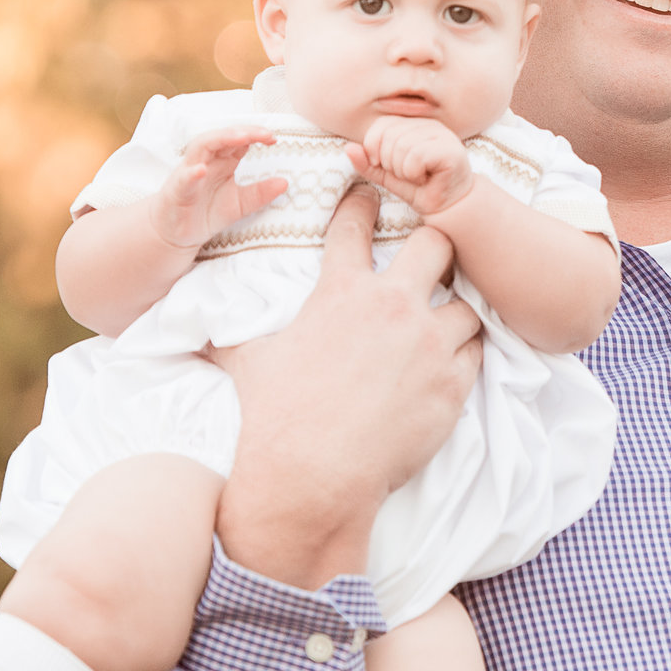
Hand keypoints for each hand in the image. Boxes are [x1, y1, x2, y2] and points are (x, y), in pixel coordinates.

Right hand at [149, 127, 283, 249]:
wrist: (176, 234)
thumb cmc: (206, 212)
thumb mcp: (240, 204)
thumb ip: (260, 193)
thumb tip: (285, 182)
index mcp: (222, 161)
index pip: (239, 141)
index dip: (256, 135)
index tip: (274, 138)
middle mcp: (206, 161)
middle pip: (222, 137)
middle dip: (243, 132)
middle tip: (264, 133)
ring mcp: (189, 173)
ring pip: (201, 147)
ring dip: (220, 139)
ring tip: (241, 137)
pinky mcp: (177, 191)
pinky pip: (183, 179)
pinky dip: (191, 173)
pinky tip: (201, 170)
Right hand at [206, 186, 483, 587]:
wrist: (311, 476)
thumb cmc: (274, 417)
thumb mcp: (249, 364)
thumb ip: (231, 337)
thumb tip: (194, 334)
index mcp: (342, 292)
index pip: (355, 227)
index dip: (363, 205)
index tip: (371, 194)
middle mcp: (392, 307)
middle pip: (437, 244)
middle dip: (438, 243)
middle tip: (433, 255)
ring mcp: (428, 345)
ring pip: (467, 306)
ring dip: (457, 312)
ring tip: (445, 324)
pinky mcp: (451, 385)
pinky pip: (476, 354)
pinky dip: (465, 356)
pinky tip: (453, 363)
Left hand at [348, 117, 473, 216]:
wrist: (447, 208)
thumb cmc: (419, 188)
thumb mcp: (387, 175)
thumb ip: (367, 162)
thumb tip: (348, 148)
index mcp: (413, 124)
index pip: (380, 125)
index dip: (374, 148)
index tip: (385, 167)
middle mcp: (429, 124)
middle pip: (389, 136)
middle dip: (389, 163)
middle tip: (406, 175)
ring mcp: (442, 134)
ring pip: (401, 147)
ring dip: (402, 171)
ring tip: (417, 177)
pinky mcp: (451, 150)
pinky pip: (416, 156)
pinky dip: (414, 174)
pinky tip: (426, 179)